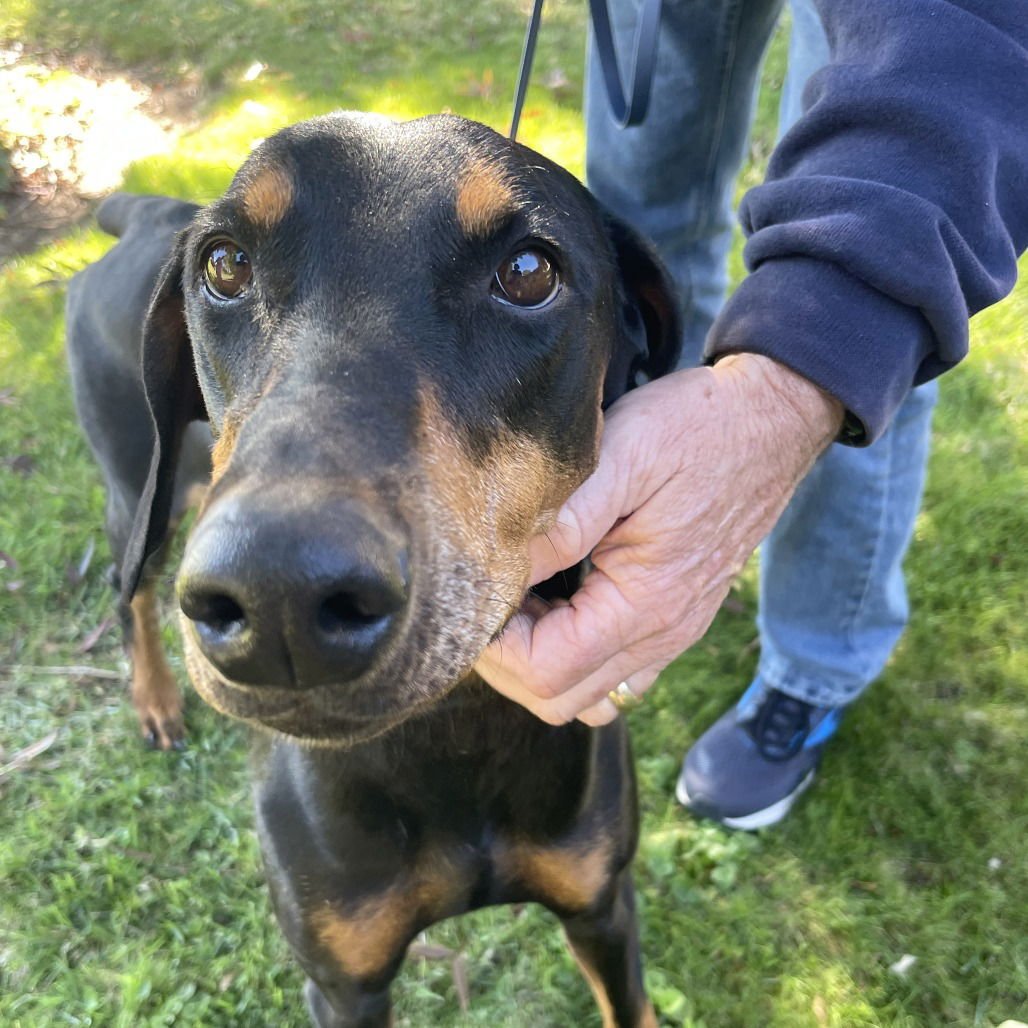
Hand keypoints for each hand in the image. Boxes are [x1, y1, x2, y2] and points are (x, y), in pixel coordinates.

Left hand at [475, 354, 842, 724]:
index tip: (478, 592)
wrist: (772, 421)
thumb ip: (562, 520)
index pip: (546, 672)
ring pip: (586, 695)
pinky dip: (573, 654)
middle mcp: (663, 634)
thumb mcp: (621, 457)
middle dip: (507, 660)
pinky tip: (558, 599)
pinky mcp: (674, 619)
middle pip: (560, 700)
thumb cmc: (697, 430)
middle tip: (491, 596)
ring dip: (539, 660)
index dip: (495, 645)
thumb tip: (497, 566)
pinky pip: (614, 672)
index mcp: (646, 604)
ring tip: (522, 598)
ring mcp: (672, 633)